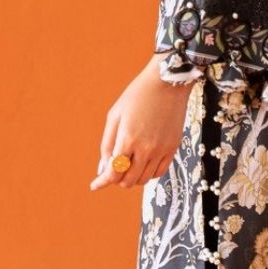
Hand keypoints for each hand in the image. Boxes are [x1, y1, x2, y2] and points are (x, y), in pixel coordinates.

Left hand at [91, 55, 194, 190]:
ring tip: (127, 166)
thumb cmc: (137, 96)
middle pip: (128, 181)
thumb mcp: (114, 116)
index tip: (94, 185)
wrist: (167, 83)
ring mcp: (161, 149)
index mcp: (128, 139)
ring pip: (144, 179)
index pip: (113, 173)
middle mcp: (146, 148)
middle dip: (116, 180)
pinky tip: (142, 164)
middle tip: (112, 171)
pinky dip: (148, 174)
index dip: (101, 182)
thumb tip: (103, 168)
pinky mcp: (172, 148)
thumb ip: (107, 144)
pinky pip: (159, 172)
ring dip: (132, 178)